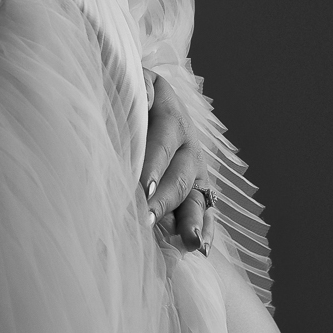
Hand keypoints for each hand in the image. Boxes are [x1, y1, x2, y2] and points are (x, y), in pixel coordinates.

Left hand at [141, 73, 216, 253]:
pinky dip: (203, 229)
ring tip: (189, 243)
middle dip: (166, 199)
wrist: (144, 98)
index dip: (155, 164)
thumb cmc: (128, 95)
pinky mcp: (196, 188)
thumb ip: (137, 89)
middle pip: (181, 174)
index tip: (142, 187)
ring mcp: (195, 168)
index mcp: (171, 115)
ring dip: (191, 221)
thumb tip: (144, 95)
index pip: (164, 141)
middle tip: (148, 220)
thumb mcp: (131, 84)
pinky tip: (200, 248)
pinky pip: (204, 211)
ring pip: (196, 196)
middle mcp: (188, 144)